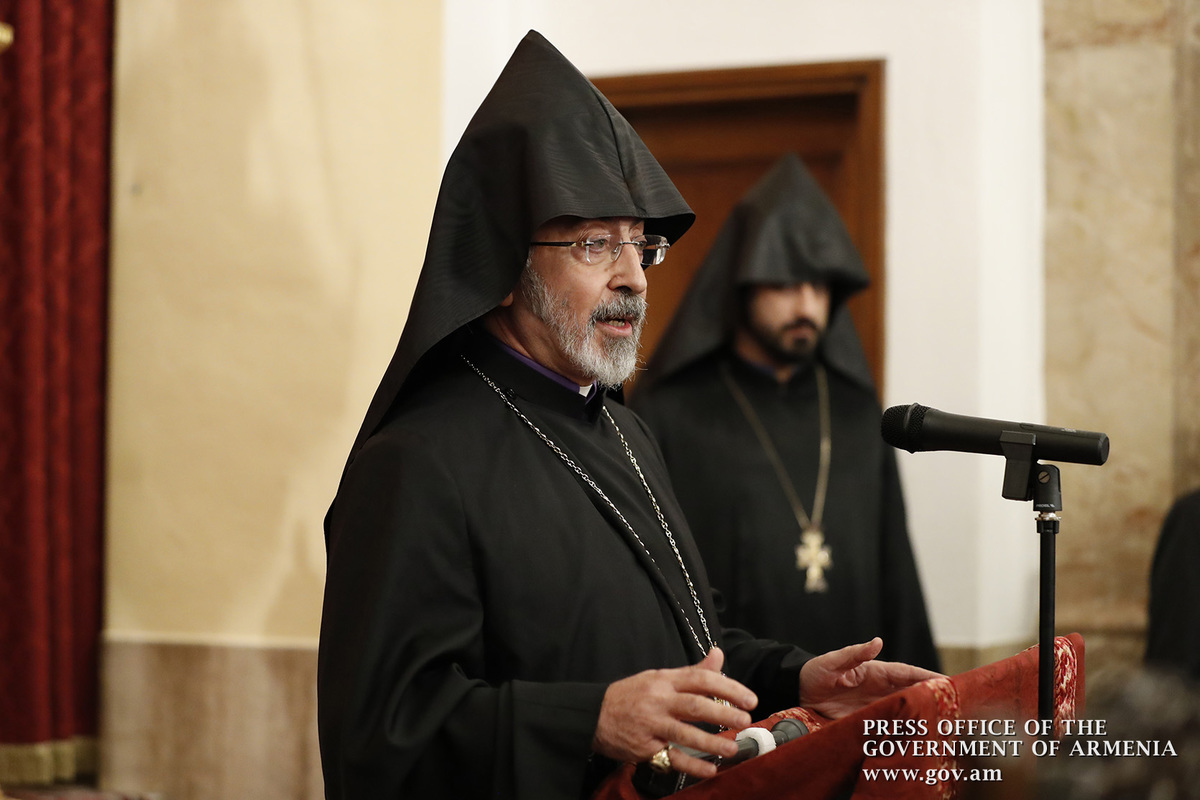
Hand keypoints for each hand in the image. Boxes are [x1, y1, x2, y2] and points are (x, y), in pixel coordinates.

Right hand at [592, 648, 758, 778]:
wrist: (592, 715)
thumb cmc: (630, 695)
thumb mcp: (658, 677)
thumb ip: (692, 671)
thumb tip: (718, 655)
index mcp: (664, 680)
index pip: (700, 679)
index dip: (728, 687)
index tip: (748, 698)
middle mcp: (659, 700)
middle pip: (695, 705)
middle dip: (724, 712)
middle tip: (745, 719)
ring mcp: (651, 725)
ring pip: (685, 733)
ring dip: (712, 742)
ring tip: (733, 748)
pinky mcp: (645, 747)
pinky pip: (672, 757)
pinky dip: (692, 765)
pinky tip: (710, 769)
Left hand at [799, 637, 941, 718]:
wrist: (800, 691)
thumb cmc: (817, 671)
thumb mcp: (834, 660)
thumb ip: (856, 653)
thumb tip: (878, 641)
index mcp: (877, 671)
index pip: (908, 673)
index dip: (928, 677)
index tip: (947, 682)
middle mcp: (881, 688)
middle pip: (912, 692)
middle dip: (932, 697)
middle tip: (952, 706)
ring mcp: (876, 705)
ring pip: (904, 709)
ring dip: (920, 715)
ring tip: (941, 724)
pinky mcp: (867, 719)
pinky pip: (889, 724)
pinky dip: (902, 729)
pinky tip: (914, 737)